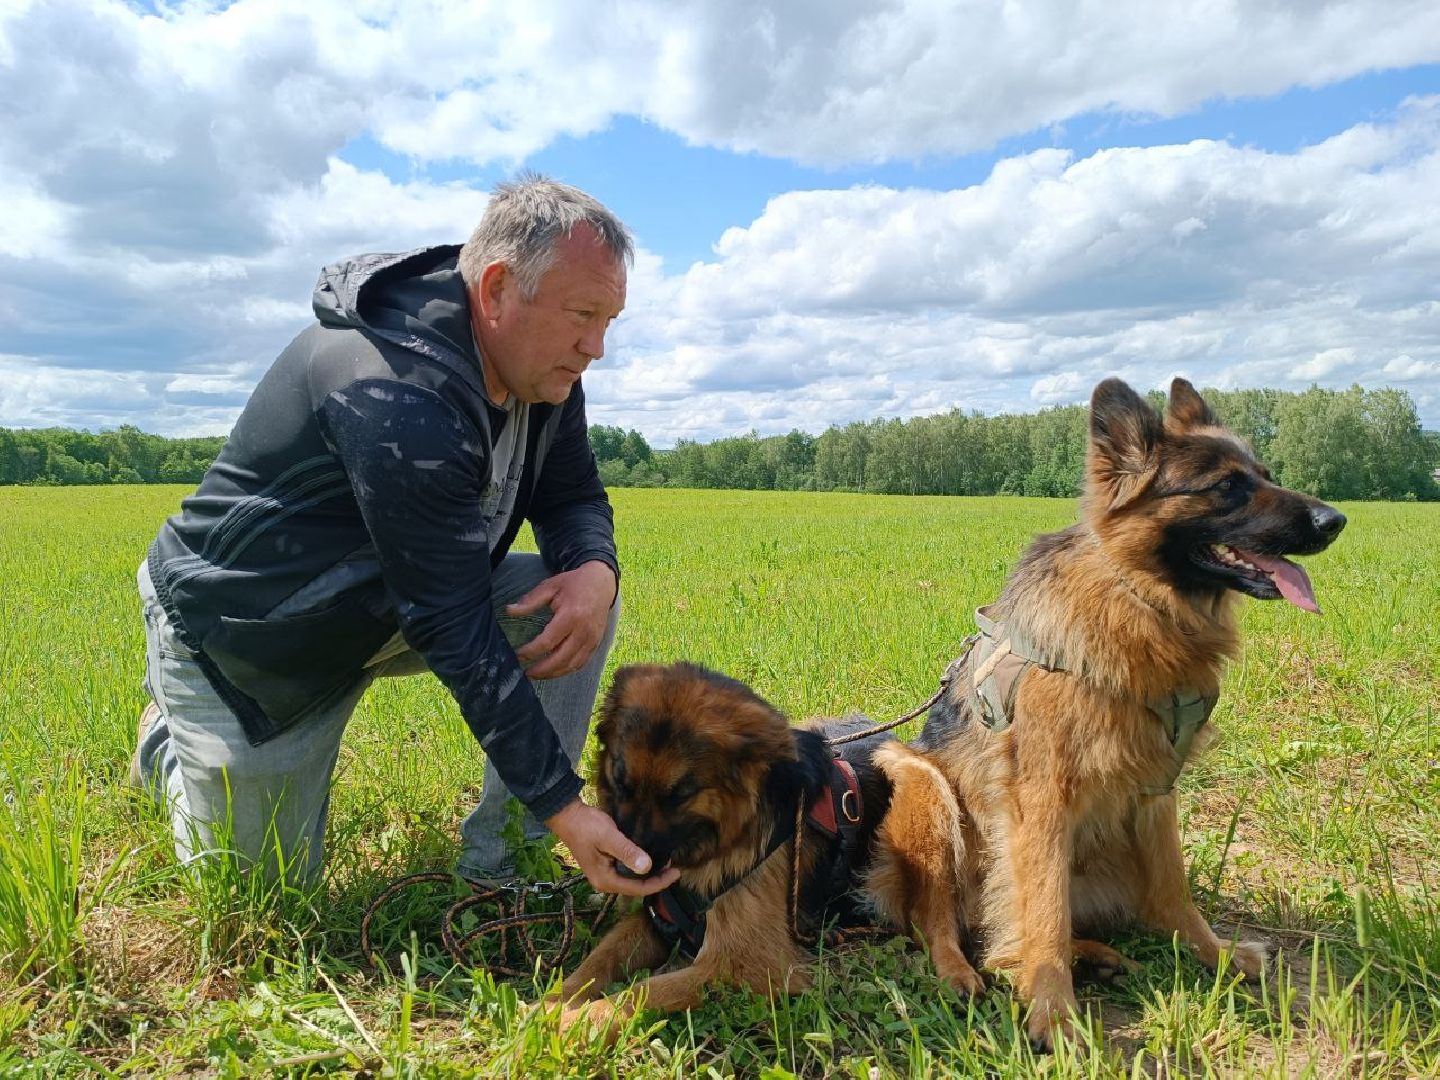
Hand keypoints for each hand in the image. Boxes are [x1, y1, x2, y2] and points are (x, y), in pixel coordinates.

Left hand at [509, 561, 616, 679]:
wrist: (602, 583)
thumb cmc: (574, 584)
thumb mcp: (550, 586)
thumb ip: (530, 600)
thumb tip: (509, 611)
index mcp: (571, 615)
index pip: (548, 641)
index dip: (531, 651)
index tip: (518, 655)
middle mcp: (584, 631)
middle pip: (561, 659)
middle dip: (542, 669)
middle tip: (526, 673)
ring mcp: (592, 639)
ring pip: (572, 665)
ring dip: (554, 673)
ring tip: (538, 675)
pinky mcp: (596, 643)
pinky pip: (582, 663)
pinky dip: (567, 670)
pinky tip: (555, 671)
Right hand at [544, 799, 679, 896]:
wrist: (567, 816)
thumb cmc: (587, 826)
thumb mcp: (609, 838)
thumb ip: (627, 852)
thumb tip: (647, 867)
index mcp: (605, 880)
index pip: (638, 889)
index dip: (659, 883)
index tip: (676, 872)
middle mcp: (604, 882)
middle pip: (635, 888)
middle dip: (655, 880)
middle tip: (673, 868)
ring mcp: (603, 874)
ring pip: (631, 880)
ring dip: (648, 874)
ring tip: (665, 863)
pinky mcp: (604, 865)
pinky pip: (626, 872)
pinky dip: (639, 868)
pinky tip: (648, 858)